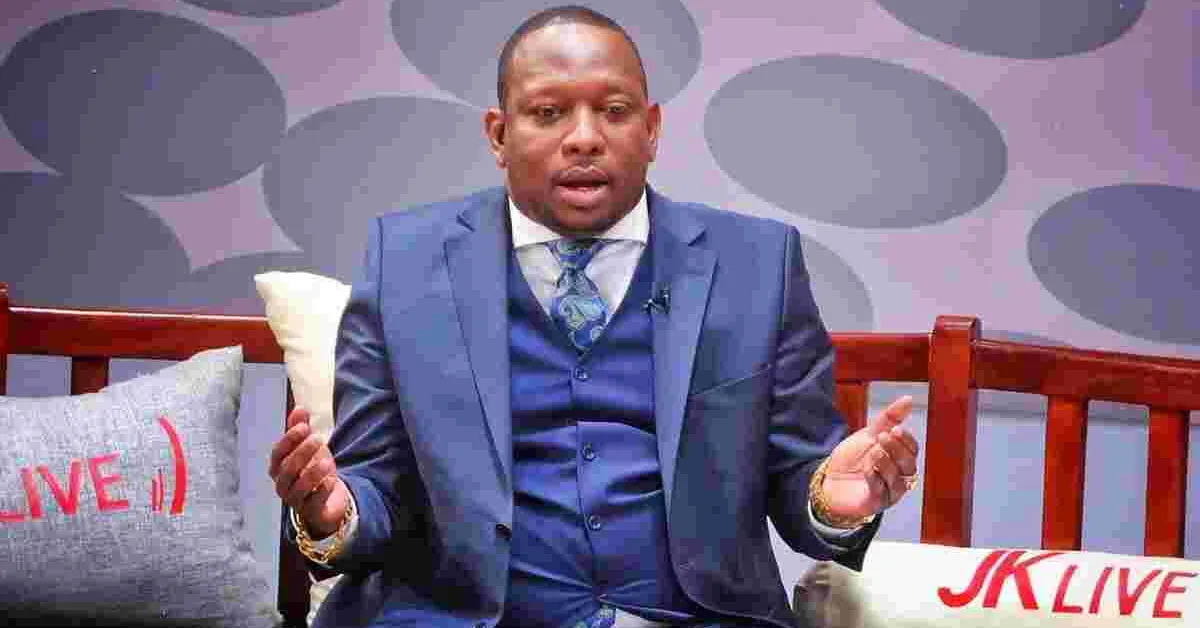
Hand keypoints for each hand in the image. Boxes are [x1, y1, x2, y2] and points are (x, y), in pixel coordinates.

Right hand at [268, 407, 349, 537]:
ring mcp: (295, 500)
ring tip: (327, 460)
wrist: (327, 499)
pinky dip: (321, 491)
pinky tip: (330, 480)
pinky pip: (313, 503)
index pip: (277, 453)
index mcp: (278, 467)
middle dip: (301, 453)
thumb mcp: (308, 447)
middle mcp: (282, 484)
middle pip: (286, 469)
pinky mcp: (311, 512)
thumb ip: (301, 429)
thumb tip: (299, 408)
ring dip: (312, 473)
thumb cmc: (312, 470)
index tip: (304, 426)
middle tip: (318, 438)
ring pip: (298, 488)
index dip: (289, 439)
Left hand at [821, 396, 919, 521]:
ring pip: (898, 480)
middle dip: (897, 450)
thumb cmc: (851, 458)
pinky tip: (868, 468)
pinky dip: (876, 478)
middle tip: (883, 437)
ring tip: (874, 452)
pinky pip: (882, 492)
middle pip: (909, 466)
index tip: (896, 429)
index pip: (912, 450)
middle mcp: (898, 477)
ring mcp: (888, 492)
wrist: (828, 479)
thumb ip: (889, 418)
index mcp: (898, 460)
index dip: (907, 440)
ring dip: (887, 464)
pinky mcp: (875, 503)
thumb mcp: (869, 434)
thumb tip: (909, 399)